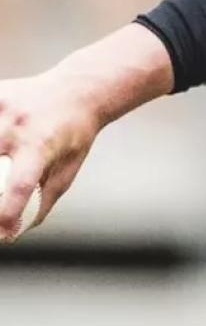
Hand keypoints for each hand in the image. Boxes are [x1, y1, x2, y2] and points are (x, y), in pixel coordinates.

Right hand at [0, 69, 104, 240]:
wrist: (78, 90)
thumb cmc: (72, 135)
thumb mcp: (67, 168)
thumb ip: (43, 199)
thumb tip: (16, 230)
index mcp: (41, 147)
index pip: (20, 185)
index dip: (7, 212)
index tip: (3, 234)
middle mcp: (18, 127)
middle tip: (1, 196)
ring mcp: (0, 108)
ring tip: (2, 170)